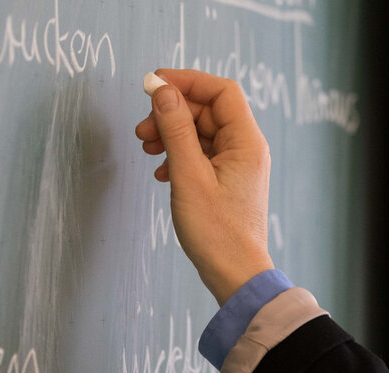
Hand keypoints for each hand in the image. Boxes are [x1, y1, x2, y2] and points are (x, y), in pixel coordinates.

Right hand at [135, 69, 273, 304]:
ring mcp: (236, 165)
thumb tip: (163, 92)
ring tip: (146, 148)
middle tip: (142, 128)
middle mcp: (245, 148)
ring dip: (170, 134)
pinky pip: (200, 154)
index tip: (153, 85)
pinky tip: (160, 172)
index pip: (219, 91)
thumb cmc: (217, 232)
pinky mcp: (225, 181)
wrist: (235, 275)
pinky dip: (177, 155)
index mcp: (245, 141)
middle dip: (171, 113)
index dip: (186, 81)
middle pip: (206, 111)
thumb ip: (175, 130)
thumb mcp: (189, 176)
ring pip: (200, 133)